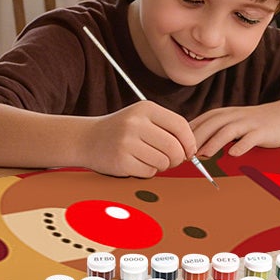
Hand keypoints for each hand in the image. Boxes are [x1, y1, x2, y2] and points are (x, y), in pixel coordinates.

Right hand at [79, 102, 197, 176]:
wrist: (86, 139)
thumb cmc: (122, 131)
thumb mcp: (142, 118)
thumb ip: (167, 128)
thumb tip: (193, 149)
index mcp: (145, 108)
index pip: (180, 125)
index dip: (190, 142)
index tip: (189, 151)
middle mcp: (136, 122)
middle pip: (174, 147)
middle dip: (177, 159)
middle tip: (169, 160)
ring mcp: (127, 141)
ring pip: (163, 162)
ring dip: (161, 165)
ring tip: (148, 159)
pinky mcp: (121, 160)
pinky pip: (149, 172)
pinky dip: (147, 171)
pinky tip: (135, 163)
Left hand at [191, 102, 279, 157]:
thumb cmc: (250, 125)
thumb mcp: (228, 123)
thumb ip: (209, 132)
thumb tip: (186, 147)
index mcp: (220, 115)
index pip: (198, 123)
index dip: (185, 136)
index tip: (175, 150)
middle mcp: (231, 116)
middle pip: (209, 125)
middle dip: (195, 140)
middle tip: (185, 156)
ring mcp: (247, 123)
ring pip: (227, 131)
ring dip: (214, 143)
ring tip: (203, 156)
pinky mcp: (262, 131)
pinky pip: (250, 138)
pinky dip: (241, 146)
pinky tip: (234, 154)